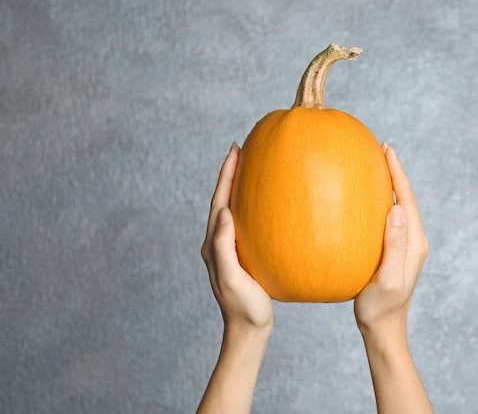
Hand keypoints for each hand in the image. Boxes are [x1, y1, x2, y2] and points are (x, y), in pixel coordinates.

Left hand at [201, 143, 273, 336]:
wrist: (249, 329)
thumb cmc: (243, 307)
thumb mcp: (232, 278)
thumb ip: (224, 247)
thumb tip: (224, 212)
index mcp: (213, 245)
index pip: (218, 202)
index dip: (225, 175)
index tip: (235, 150)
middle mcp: (217, 243)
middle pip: (222, 200)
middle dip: (230, 174)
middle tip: (242, 151)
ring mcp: (229, 249)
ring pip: (231, 209)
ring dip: (238, 187)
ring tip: (250, 169)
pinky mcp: (241, 255)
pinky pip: (243, 222)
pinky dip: (249, 205)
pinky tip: (262, 203)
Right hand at [353, 143, 433, 413]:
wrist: (383, 328)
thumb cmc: (381, 307)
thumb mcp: (388, 278)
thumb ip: (394, 245)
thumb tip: (394, 209)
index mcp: (414, 241)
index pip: (406, 199)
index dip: (397, 173)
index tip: (386, 149)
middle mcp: (413, 239)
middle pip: (404, 198)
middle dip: (394, 172)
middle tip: (378, 149)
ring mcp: (404, 245)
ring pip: (397, 206)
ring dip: (388, 185)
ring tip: (372, 166)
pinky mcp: (393, 250)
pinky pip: (388, 218)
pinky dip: (380, 201)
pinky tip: (365, 199)